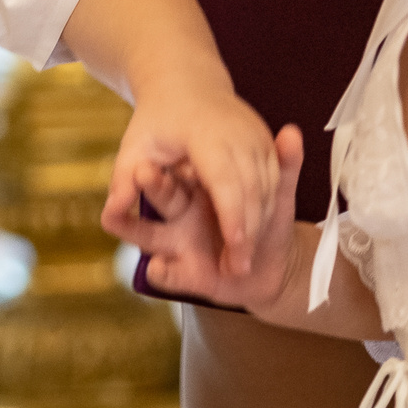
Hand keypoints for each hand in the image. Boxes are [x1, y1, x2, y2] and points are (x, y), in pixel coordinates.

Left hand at [104, 82, 281, 277]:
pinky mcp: (266, 138)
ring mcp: (255, 133)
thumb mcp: (134, 146)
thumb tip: (109, 215)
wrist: (186, 81)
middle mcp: (236, 131)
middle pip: (251, 186)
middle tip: (242, 267)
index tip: (234, 245)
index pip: (223, 179)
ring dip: (261, 222)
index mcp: (203, 133)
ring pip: (267, 184)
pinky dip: (267, 206)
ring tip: (248, 257)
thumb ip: (123, 180)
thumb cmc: (156, 120)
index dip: (231, 213)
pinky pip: (275, 177)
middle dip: (249, 228)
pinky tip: (258, 231)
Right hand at [109, 124, 304, 311]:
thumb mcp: (279, 195)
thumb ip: (285, 166)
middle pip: (160, 197)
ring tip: (114, 222)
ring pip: (149, 234)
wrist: (273, 269)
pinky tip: (155, 270)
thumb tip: (294, 133)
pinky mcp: (185, 275)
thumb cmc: (270, 223)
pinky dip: (163, 273)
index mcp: (196, 185)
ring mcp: (178, 244)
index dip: (173, 162)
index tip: (164, 148)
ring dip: (133, 229)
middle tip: (142, 171)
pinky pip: (169, 274)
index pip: (179, 170)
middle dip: (151, 186)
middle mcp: (180, 213)